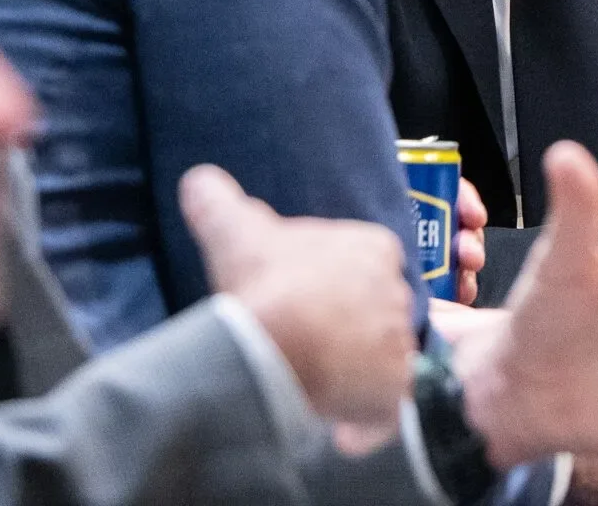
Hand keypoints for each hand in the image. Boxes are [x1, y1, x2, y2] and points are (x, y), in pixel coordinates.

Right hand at [179, 164, 413, 424]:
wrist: (271, 346)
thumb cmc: (262, 283)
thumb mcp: (232, 230)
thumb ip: (217, 200)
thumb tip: (197, 179)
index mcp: (374, 247)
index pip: (364, 262)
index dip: (333, 281)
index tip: (304, 297)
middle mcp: (398, 290)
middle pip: (375, 308)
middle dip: (348, 324)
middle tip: (308, 339)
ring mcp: (400, 341)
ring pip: (381, 354)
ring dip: (356, 367)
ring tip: (316, 377)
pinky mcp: (397, 388)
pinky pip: (387, 402)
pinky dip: (367, 412)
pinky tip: (340, 420)